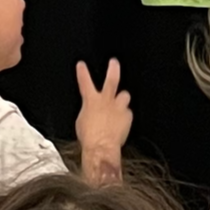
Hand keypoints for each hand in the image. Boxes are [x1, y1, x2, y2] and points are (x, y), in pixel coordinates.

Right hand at [74, 58, 132, 183]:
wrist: (101, 147)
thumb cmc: (89, 137)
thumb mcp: (82, 121)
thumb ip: (89, 110)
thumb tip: (92, 110)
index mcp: (91, 101)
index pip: (85, 82)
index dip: (83, 72)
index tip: (82, 64)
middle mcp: (106, 101)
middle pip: (112, 79)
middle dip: (113, 69)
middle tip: (114, 62)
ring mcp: (119, 108)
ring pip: (124, 95)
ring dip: (122, 99)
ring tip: (120, 103)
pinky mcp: (127, 117)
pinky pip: (128, 113)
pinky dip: (125, 116)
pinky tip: (121, 122)